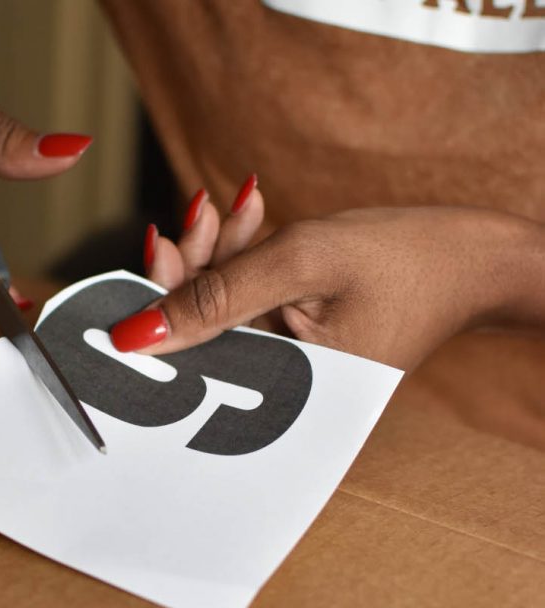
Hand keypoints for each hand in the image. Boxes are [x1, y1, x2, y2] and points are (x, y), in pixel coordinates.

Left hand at [112, 178, 544, 370]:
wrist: (477, 257)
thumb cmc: (407, 259)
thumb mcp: (303, 263)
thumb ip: (217, 294)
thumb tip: (137, 332)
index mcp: (284, 395)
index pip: (195, 359)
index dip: (163, 305)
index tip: (151, 248)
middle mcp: (283, 389)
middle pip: (205, 332)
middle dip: (194, 268)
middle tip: (195, 215)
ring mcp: (291, 363)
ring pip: (227, 310)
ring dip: (220, 253)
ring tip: (232, 205)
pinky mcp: (299, 338)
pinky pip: (255, 302)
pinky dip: (246, 258)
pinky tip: (249, 215)